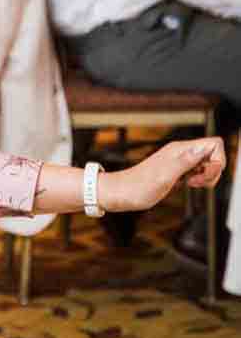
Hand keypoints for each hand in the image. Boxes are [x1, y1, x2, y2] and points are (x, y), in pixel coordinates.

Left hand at [100, 138, 224, 214]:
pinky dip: (199, 179)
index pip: (214, 144)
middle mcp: (181, 153)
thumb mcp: (164, 177)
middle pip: (214, 154)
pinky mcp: (176, 170)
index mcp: (180, 150)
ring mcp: (179, 161)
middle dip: (213, 171)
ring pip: (207, 163)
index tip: (203, 175)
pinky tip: (187, 185)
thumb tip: (202, 150)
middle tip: (196, 182)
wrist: (120, 193)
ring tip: (191, 184)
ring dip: (207, 176)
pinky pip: (198, 170)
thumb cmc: (137, 188)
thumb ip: (185, 162)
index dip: (218, 161)